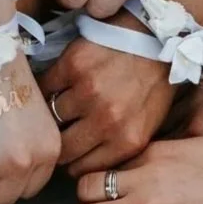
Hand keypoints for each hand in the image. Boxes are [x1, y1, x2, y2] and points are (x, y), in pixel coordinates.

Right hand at [40, 36, 174, 175]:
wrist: (157, 35)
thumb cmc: (153, 82)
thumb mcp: (146, 125)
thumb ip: (118, 147)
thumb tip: (83, 164)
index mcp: (126, 141)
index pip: (80, 168)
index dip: (72, 161)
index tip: (70, 152)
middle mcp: (106, 120)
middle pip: (62, 148)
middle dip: (59, 143)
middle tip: (60, 133)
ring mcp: (88, 92)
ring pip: (50, 118)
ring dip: (52, 114)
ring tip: (58, 106)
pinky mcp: (74, 65)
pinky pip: (45, 87)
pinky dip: (47, 88)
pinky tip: (56, 86)